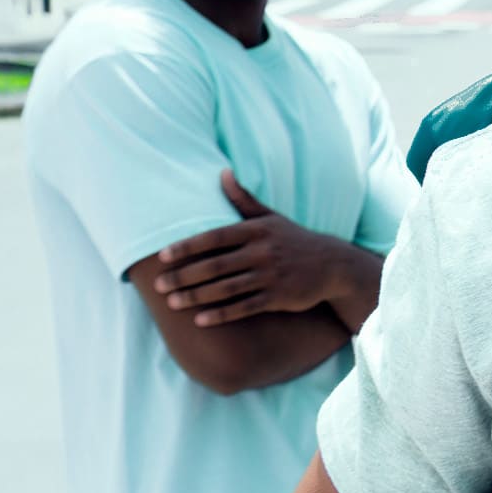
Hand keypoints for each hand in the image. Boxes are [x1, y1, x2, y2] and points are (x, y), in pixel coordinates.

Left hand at [152, 170, 344, 325]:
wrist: (332, 265)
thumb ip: (243, 199)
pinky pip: (244, 308)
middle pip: (215, 265)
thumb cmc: (293, 240)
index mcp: (257, 230)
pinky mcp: (278, 297)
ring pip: (226, 288)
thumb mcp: (271, 217)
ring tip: (172, 303)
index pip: (215, 237)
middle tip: (159, 285)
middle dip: (184, 276)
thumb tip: (223, 172)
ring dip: (196, 297)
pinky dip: (221, 314)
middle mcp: (263, 252)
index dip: (187, 246)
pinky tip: (200, 320)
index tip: (162, 256)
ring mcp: (271, 276)